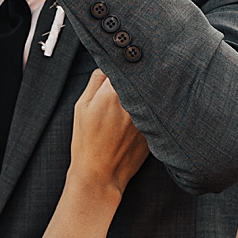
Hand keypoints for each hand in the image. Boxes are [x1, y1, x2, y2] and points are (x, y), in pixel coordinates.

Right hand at [69, 70, 148, 199]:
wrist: (100, 174)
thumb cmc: (87, 142)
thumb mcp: (81, 107)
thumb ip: (95, 81)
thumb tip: (108, 65)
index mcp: (112, 93)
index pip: (124, 64)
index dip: (123, 62)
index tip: (122, 62)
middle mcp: (133, 102)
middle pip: (141, 77)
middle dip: (136, 76)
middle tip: (131, 75)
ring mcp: (147, 116)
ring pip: (150, 93)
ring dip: (146, 91)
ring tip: (133, 100)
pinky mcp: (155, 128)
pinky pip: (156, 110)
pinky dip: (152, 108)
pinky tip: (145, 113)